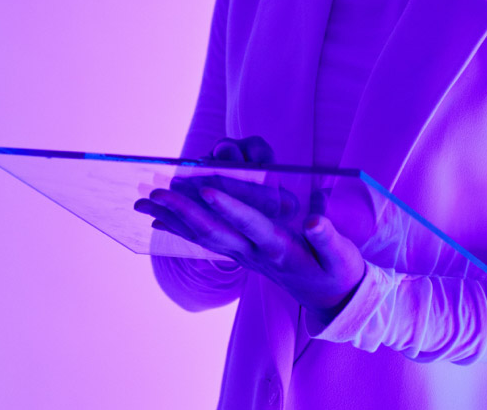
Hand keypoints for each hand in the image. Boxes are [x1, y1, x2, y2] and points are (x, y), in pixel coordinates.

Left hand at [134, 136, 367, 322]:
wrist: (331, 298)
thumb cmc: (338, 272)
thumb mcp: (342, 257)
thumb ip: (328, 239)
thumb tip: (313, 220)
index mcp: (280, 248)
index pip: (251, 225)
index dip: (230, 207)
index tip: (208, 188)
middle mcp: (255, 254)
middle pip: (214, 232)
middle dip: (184, 211)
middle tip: (156, 193)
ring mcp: (244, 256)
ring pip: (203, 236)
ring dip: (173, 219)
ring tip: (144, 202)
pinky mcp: (241, 255)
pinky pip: (206, 241)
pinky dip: (181, 229)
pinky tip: (160, 220)